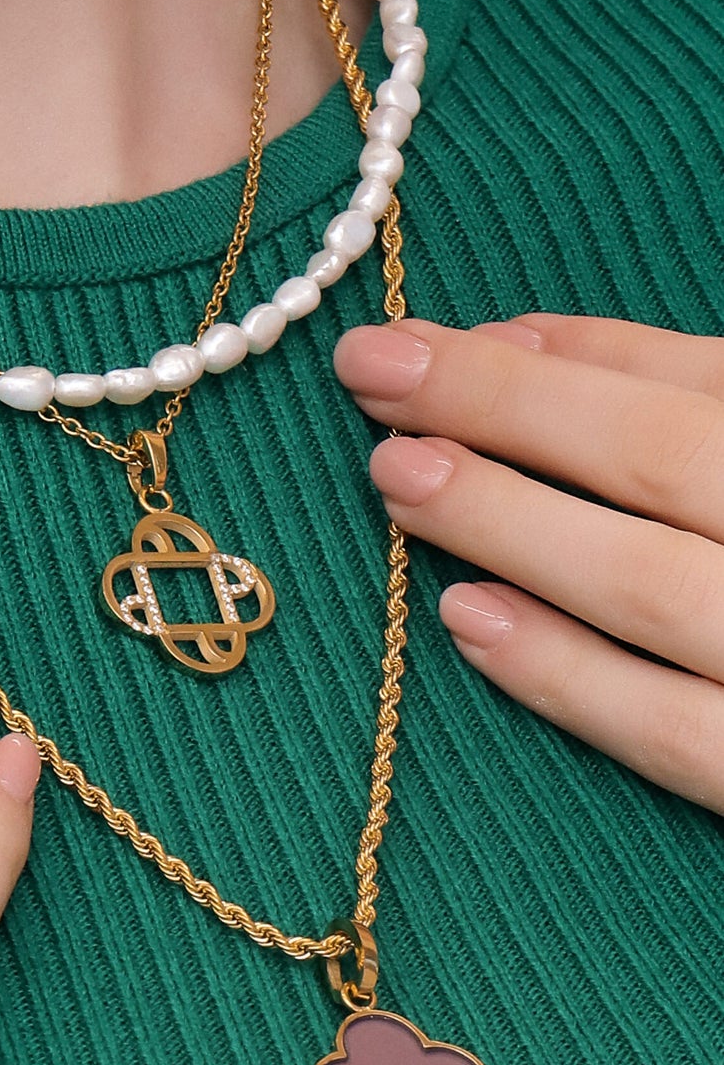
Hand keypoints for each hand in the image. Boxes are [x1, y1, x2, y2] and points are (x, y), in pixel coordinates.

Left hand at [332, 311, 723, 814]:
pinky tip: (463, 619)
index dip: (572, 353)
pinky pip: (668, 732)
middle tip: (373, 366)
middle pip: (663, 460)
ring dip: (510, 522)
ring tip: (395, 474)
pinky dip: (563, 672)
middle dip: (507, 406)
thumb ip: (703, 391)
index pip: (708, 382)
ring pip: (649, 584)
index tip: (449, 332)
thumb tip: (530, 345)